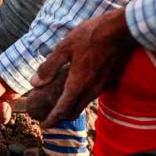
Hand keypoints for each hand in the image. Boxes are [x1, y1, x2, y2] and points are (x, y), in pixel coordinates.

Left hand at [29, 8, 136, 126]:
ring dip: (71, 108)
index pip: (63, 109)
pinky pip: (92, 96)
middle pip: (74, 111)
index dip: (52, 119)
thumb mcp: (64, 48)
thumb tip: (34, 83)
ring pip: (84, 104)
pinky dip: (81, 99)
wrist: (120, 30)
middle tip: (48, 116)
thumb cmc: (90, 36)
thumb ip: (49, 67)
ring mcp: (102, 86)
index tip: (43, 125)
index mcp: (78, 83)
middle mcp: (92, 89)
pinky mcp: (109, 80)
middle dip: (60, 117)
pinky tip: (74, 89)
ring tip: (59, 104)